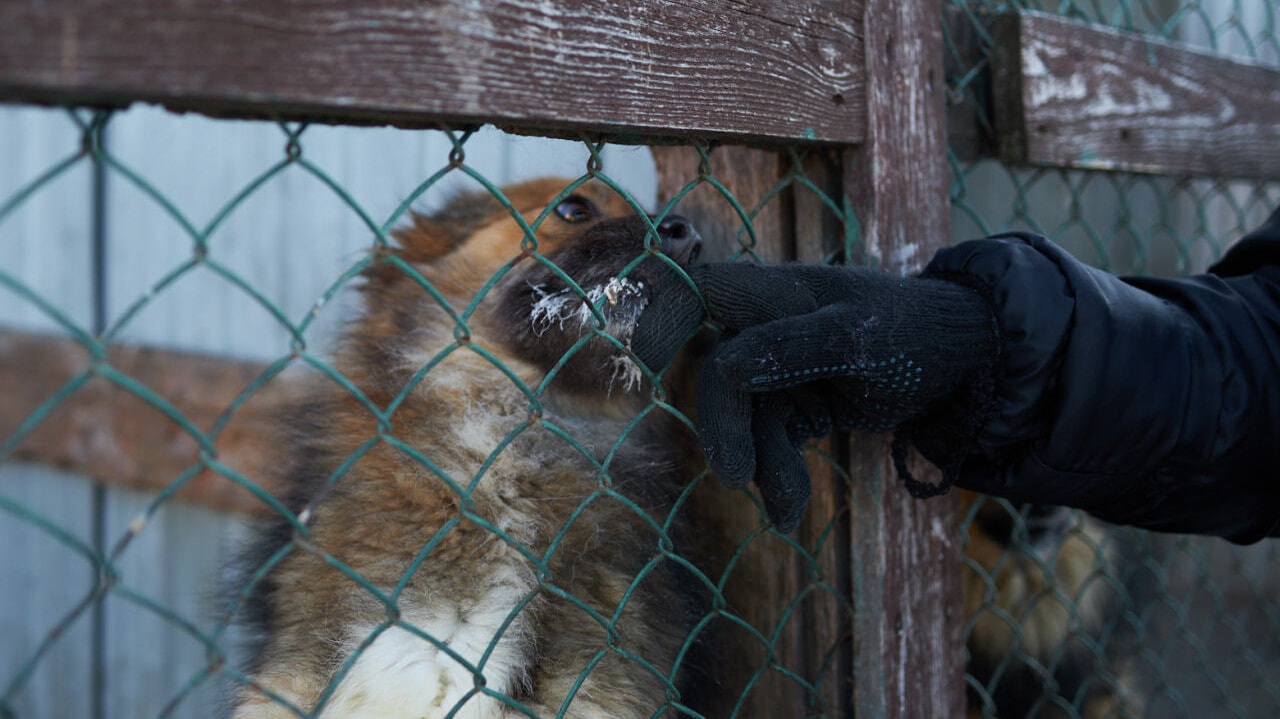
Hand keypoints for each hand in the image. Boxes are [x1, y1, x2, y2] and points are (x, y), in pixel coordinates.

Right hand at [632, 262, 998, 531]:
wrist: (966, 364)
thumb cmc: (914, 334)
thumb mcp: (858, 339)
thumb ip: (789, 348)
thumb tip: (724, 365)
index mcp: (774, 293)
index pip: (697, 291)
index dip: (661, 318)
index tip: (646, 363)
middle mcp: (767, 327)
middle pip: (719, 379)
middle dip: (727, 431)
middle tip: (737, 480)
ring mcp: (780, 368)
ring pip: (745, 422)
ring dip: (763, 469)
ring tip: (789, 516)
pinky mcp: (797, 403)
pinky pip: (769, 443)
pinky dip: (776, 477)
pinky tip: (791, 513)